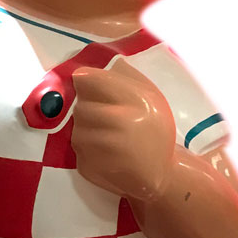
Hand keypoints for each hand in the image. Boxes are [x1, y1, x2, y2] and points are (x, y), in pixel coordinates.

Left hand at [72, 60, 176, 199]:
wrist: (162, 175)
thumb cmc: (155, 131)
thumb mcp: (151, 98)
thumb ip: (125, 77)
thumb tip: (93, 62)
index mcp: (137, 101)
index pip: (89, 80)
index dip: (86, 82)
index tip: (88, 85)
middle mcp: (119, 124)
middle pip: (80, 106)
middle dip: (88, 109)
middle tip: (105, 117)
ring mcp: (103, 150)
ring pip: (75, 129)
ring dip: (86, 130)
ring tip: (107, 137)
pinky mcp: (90, 168)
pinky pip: (76, 151)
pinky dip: (87, 151)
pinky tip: (106, 154)